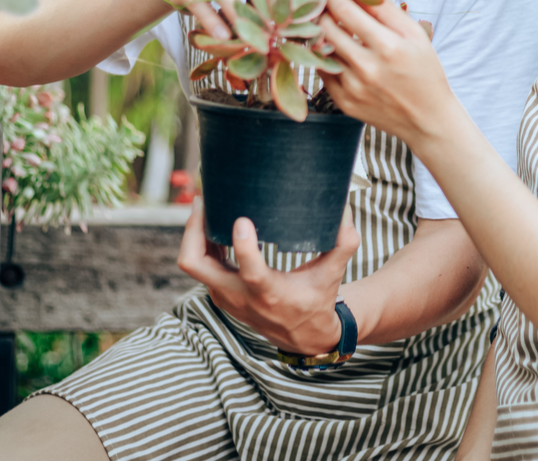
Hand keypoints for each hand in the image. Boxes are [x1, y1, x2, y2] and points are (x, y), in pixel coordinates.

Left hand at [177, 197, 359, 354]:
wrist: (303, 337)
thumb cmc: (318, 301)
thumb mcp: (334, 274)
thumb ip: (344, 241)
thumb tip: (345, 204)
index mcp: (271, 293)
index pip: (250, 271)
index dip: (243, 246)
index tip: (242, 219)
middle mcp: (241, 297)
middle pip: (195, 264)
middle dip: (193, 229)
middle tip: (205, 200)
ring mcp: (225, 296)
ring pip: (192, 264)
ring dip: (194, 233)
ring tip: (208, 204)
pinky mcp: (219, 293)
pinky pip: (200, 266)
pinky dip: (201, 244)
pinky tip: (214, 224)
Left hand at [317, 0, 458, 149]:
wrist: (427, 119)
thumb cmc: (425, 71)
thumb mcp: (415, 35)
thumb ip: (386, 8)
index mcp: (388, 47)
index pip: (345, 9)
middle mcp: (367, 68)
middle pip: (326, 27)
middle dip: (323, 10)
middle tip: (327, 3)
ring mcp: (353, 88)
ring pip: (320, 49)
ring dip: (322, 33)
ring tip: (331, 25)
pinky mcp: (344, 102)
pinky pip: (323, 71)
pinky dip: (326, 57)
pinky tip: (338, 51)